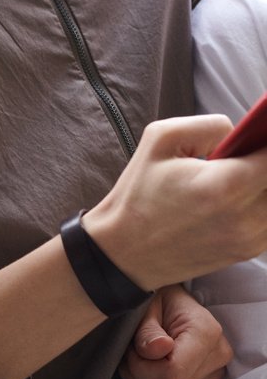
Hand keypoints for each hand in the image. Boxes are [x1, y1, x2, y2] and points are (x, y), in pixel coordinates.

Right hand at [86, 115, 266, 289]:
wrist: (125, 251)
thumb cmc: (138, 194)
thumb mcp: (159, 140)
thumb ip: (209, 126)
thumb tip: (241, 132)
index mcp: (224, 184)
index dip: (265, 143)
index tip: (256, 137)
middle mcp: (245, 215)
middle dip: (260, 164)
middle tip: (238, 158)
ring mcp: (251, 237)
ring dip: (259, 185)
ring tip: (230, 181)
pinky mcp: (249, 250)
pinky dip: (256, 203)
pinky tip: (229, 200)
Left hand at [119, 284, 231, 378]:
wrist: (167, 305)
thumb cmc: (155, 300)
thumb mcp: (145, 304)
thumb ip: (147, 329)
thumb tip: (158, 349)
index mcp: (207, 333)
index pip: (174, 372)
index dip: (142, 364)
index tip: (133, 345)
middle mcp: (217, 360)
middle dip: (137, 370)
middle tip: (133, 347)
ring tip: (140, 355)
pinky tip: (147, 368)